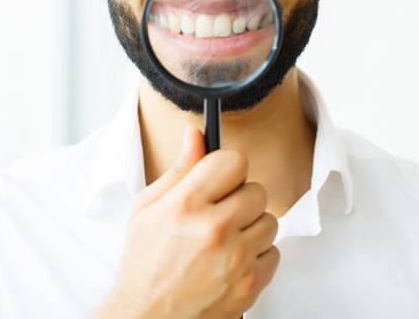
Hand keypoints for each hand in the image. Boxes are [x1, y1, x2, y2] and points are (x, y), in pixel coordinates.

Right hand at [91, 124, 279, 318]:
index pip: (235, 161)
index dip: (228, 168)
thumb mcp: (148, 207)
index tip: (221, 179)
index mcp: (186, 203)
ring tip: (225, 240)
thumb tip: (196, 134)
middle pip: (257, 190)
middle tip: (219, 213)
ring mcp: (235, 258)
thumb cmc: (144, 262)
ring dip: (251, 227)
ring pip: (269, 220)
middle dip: (240, 198)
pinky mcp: (250, 284)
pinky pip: (274, 252)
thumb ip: (180, 168)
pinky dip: (257, 255)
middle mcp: (214, 228)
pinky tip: (232, 260)